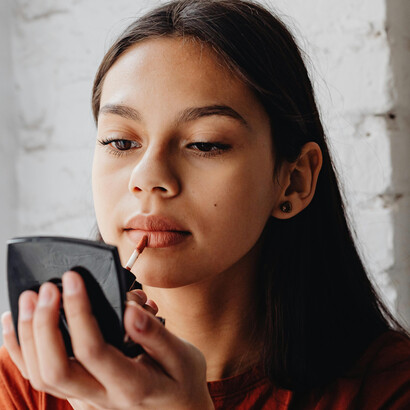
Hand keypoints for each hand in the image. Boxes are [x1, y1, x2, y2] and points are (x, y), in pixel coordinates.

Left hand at [1, 271, 213, 409]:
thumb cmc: (182, 381)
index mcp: (130, 384)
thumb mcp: (182, 356)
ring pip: (41, 376)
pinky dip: (21, 350)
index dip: (79, 312)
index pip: (93, 350)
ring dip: (28, 335)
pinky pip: (41, 377)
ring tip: (28, 298)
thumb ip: (156, 335)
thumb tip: (129, 310)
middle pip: (55, 368)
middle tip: (47, 288)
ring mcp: (87, 399)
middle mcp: (102, 397)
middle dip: (44, 324)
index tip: (75, 279)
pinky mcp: (80, 392)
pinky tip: (16, 324)